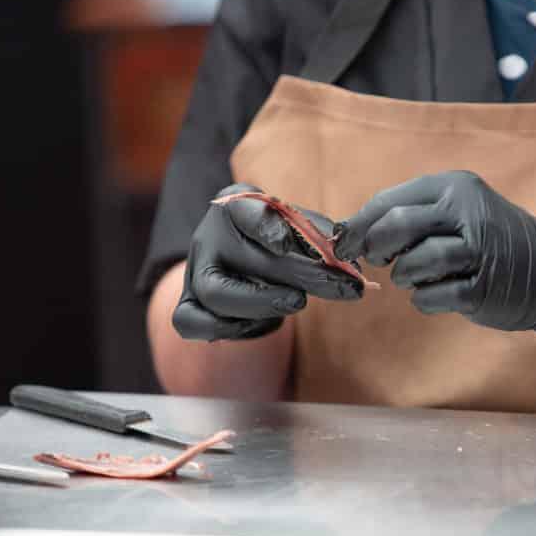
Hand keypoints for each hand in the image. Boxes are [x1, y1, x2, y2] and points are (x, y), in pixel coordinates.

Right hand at [173, 184, 363, 341]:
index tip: (286, 243)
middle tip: (341, 286)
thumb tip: (347, 253)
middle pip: (246, 259)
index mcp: (236, 206)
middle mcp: (209, 237)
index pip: (246, 211)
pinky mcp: (187, 304)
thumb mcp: (295, 226)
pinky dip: (231, 329)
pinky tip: (267, 322)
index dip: (266, 227)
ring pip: (217, 294)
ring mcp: (194, 272)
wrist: (236, 256)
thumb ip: (317, 235)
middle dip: (301, 275)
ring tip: (299, 302)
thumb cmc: (276, 238)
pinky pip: (193, 322)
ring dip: (266, 303)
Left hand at [334, 171, 535, 349]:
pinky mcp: (482, 288)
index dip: (359, 225)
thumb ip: (416, 216)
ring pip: (412, 264)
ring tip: (419, 277)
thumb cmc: (497, 243)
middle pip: (396, 226)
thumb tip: (355, 232)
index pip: (389, 200)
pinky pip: (430, 297)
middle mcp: (467, 212)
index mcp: (456, 187)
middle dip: (377, 247)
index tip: (343, 244)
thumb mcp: (463, 212)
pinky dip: (425, 300)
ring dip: (405, 277)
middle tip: (379, 260)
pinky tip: (439, 294)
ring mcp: (477, 251)